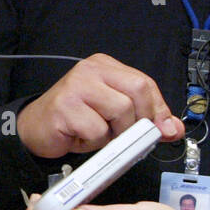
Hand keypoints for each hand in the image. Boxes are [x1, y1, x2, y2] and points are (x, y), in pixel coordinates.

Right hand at [17, 53, 183, 158]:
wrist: (35, 129)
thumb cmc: (75, 121)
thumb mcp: (114, 116)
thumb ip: (144, 118)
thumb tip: (174, 128)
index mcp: (105, 66)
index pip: (144, 83)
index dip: (158, 109)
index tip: (161, 130)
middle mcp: (90, 70)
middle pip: (137, 92)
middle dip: (139, 121)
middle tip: (128, 136)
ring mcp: (76, 86)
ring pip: (121, 111)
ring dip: (115, 134)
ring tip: (99, 135)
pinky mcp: (65, 107)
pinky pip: (98, 131)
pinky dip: (95, 143)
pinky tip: (81, 137)